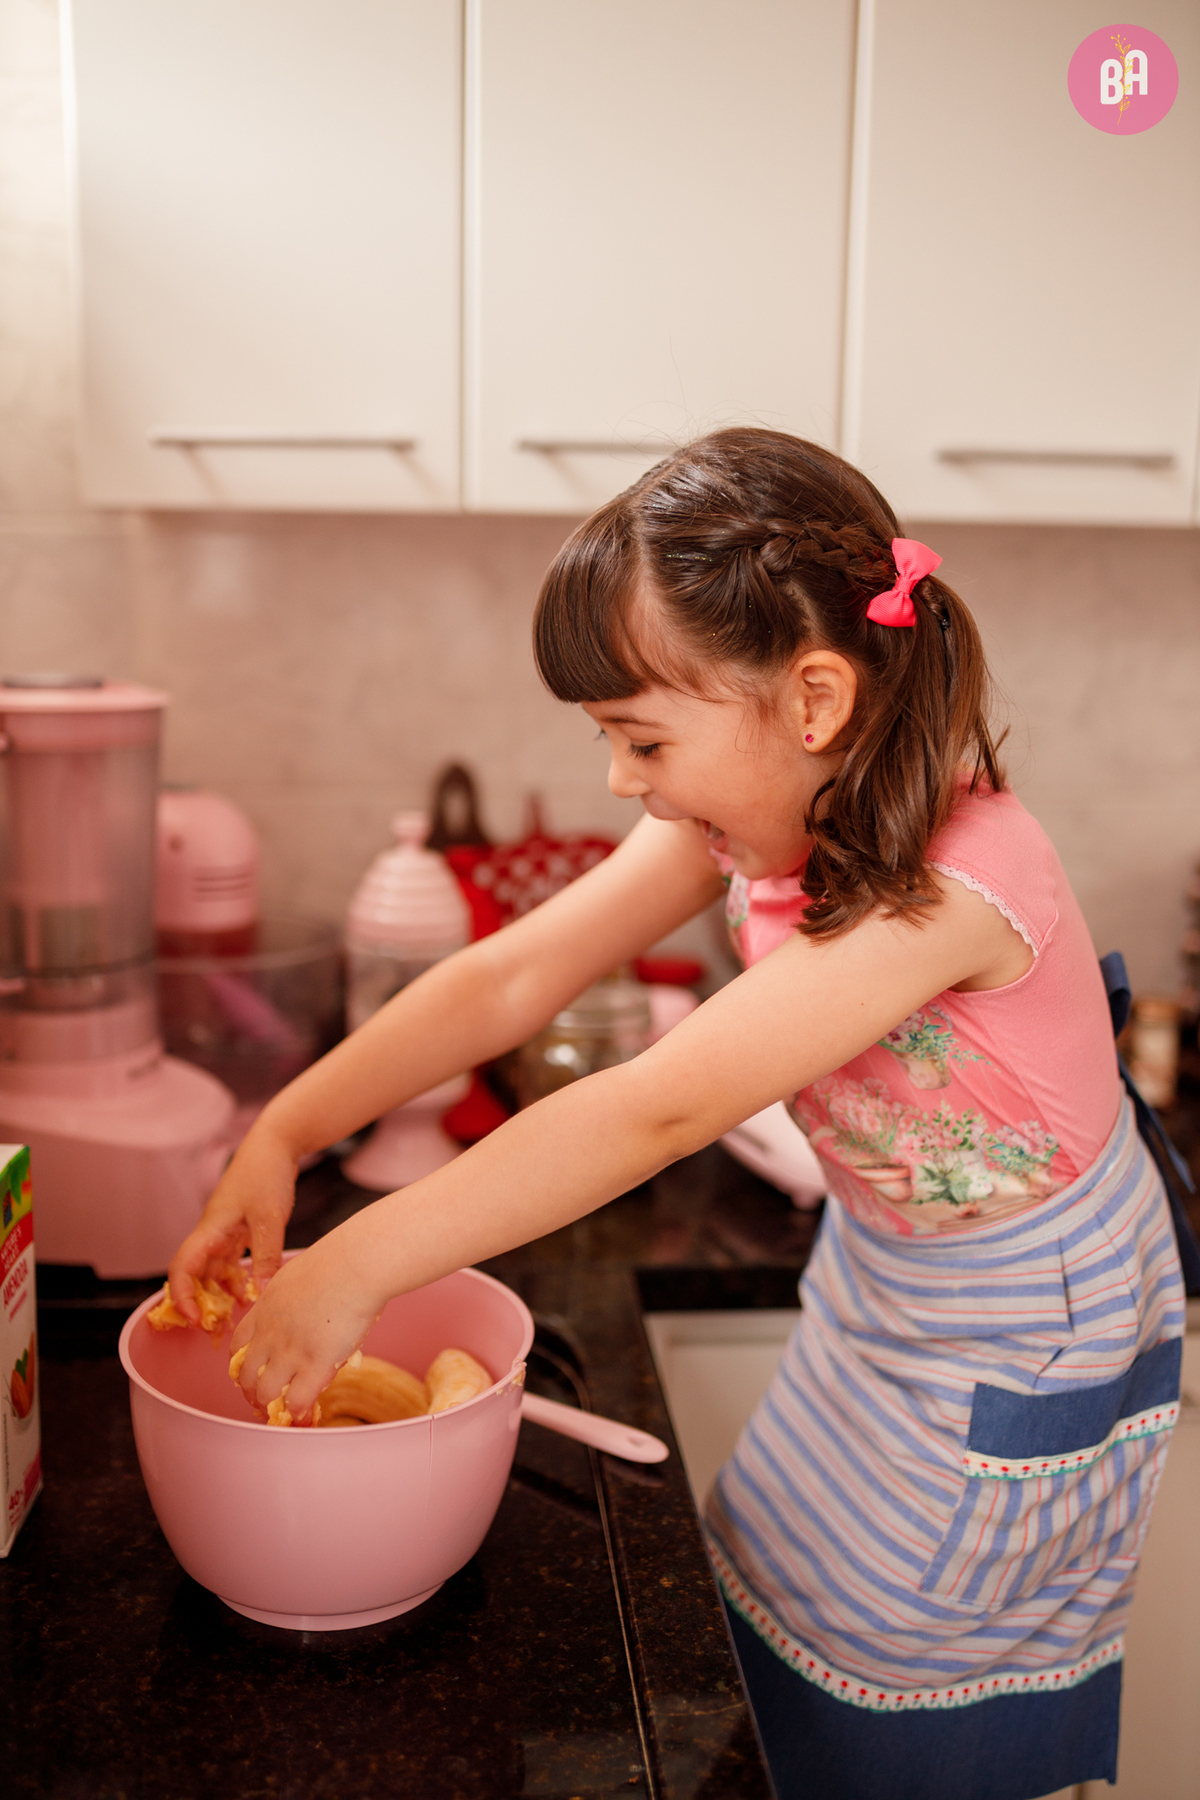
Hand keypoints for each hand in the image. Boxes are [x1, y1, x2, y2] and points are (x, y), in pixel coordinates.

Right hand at [167, 1122, 297, 1323]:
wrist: (275, 1144)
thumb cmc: (267, 1174)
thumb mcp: (270, 1217)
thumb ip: (266, 1255)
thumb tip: (261, 1293)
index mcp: (210, 1229)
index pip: (182, 1268)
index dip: (182, 1297)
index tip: (195, 1320)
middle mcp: (212, 1233)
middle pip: (193, 1274)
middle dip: (196, 1303)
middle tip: (211, 1330)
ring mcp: (224, 1231)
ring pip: (211, 1271)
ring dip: (216, 1294)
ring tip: (229, 1320)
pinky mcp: (238, 1229)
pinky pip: (229, 1262)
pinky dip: (235, 1280)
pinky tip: (248, 1296)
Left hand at [228, 1226, 384, 1423]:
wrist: (355, 1264)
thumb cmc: (338, 1260)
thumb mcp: (298, 1275)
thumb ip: (292, 1295)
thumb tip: (305, 1302)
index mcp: (265, 1308)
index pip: (238, 1345)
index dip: (241, 1363)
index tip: (250, 1371)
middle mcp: (270, 1333)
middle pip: (245, 1374)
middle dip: (250, 1391)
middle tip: (263, 1399)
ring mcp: (291, 1351)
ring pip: (265, 1392)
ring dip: (270, 1405)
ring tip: (280, 1412)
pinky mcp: (316, 1364)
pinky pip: (297, 1400)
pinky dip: (297, 1412)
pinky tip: (304, 1414)